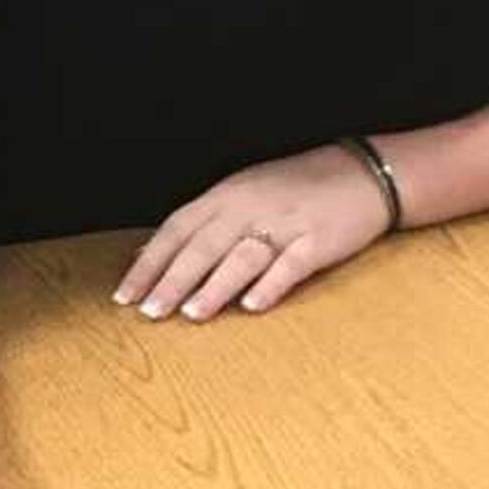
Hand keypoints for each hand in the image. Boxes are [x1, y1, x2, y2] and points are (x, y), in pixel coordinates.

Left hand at [115, 144, 392, 321]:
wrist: (362, 173)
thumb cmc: (296, 187)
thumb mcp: (243, 193)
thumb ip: (202, 223)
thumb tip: (152, 253)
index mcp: (228, 195)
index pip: (178, 229)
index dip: (150, 262)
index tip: (126, 293)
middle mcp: (250, 206)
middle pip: (204, 246)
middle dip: (173, 280)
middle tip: (150, 312)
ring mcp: (285, 223)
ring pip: (242, 257)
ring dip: (215, 287)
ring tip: (191, 314)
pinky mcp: (318, 241)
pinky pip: (290, 264)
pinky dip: (270, 285)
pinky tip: (252, 306)